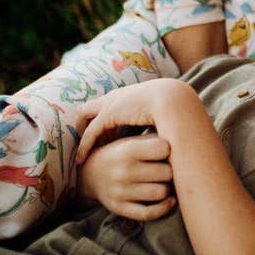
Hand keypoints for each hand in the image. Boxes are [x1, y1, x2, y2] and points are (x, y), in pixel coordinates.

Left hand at [76, 78, 191, 163]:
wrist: (173, 100)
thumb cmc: (172, 109)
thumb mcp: (161, 114)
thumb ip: (155, 121)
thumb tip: (161, 135)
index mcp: (128, 95)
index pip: (107, 105)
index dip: (104, 122)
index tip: (108, 138)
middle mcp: (115, 97)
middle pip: (90, 108)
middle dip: (87, 124)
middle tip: (93, 143)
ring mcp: (110, 104)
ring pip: (84, 117)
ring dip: (82, 133)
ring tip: (83, 152)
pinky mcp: (108, 115)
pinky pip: (90, 132)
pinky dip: (84, 145)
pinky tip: (81, 159)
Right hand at [78, 134, 176, 219]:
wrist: (89, 175)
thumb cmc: (121, 154)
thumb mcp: (132, 141)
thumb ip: (155, 138)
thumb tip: (186, 137)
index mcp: (127, 150)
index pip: (164, 148)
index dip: (170, 149)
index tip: (166, 151)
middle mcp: (123, 171)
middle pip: (167, 172)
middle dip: (170, 170)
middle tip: (165, 168)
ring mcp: (120, 192)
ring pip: (161, 192)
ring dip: (166, 188)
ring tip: (162, 182)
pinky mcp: (120, 208)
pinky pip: (149, 213)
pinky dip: (163, 207)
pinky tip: (169, 200)